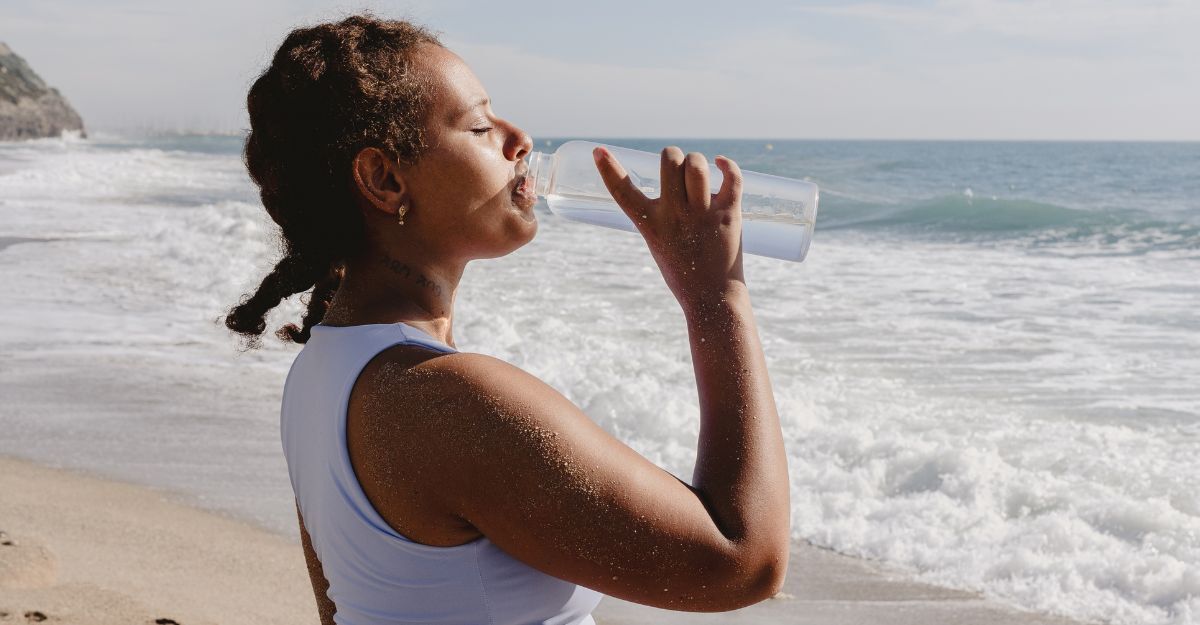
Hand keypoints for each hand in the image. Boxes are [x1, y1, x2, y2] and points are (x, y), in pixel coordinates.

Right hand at [593, 146, 746, 309]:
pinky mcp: (729, 215)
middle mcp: (675, 216)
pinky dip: (727, 165)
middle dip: (672, 156)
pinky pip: (732, 178)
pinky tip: (721, 163)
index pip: (623, 192)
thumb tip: (674, 171)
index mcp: (651, 224)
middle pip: (670, 161)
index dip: (608, 169)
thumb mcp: (657, 241)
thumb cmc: (682, 269)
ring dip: (696, 161)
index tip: (598, 150)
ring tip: (697, 172)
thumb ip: (659, 211)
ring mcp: (703, 214)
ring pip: (697, 165)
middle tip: (676, 168)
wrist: (711, 297)